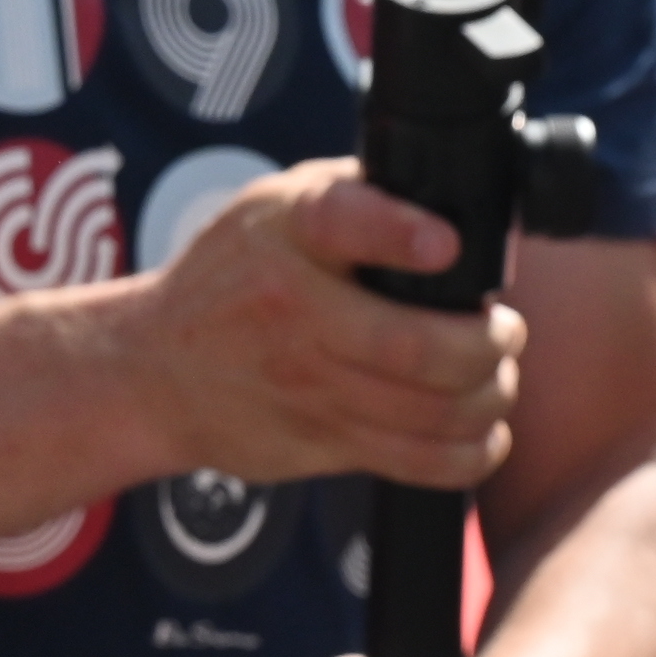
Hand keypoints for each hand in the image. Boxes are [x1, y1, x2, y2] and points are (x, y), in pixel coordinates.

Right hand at [111, 159, 525, 491]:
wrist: (151, 371)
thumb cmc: (233, 273)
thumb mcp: (278, 203)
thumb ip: (359, 194)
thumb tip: (455, 195)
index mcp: (289, 233)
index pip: (345, 221)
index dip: (404, 233)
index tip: (447, 245)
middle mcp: (297, 312)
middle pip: (416, 345)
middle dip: (489, 342)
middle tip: (504, 329)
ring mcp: (307, 389)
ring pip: (430, 412)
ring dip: (490, 395)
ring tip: (496, 374)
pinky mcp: (317, 446)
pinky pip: (413, 462)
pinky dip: (470, 453)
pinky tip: (484, 432)